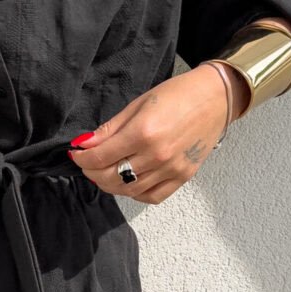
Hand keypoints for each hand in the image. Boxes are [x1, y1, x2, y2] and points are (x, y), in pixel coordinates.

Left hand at [66, 65, 230, 205]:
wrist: (215, 98)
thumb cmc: (177, 94)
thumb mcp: (138, 104)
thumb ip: (110, 129)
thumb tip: (85, 144)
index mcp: (143, 133)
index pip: (101, 157)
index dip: (82, 158)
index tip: (75, 154)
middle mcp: (157, 155)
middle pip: (112, 177)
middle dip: (92, 172)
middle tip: (88, 164)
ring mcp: (171, 169)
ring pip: (129, 190)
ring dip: (110, 184)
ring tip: (104, 172)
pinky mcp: (183, 177)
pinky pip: (152, 196)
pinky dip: (135, 193)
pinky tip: (129, 181)